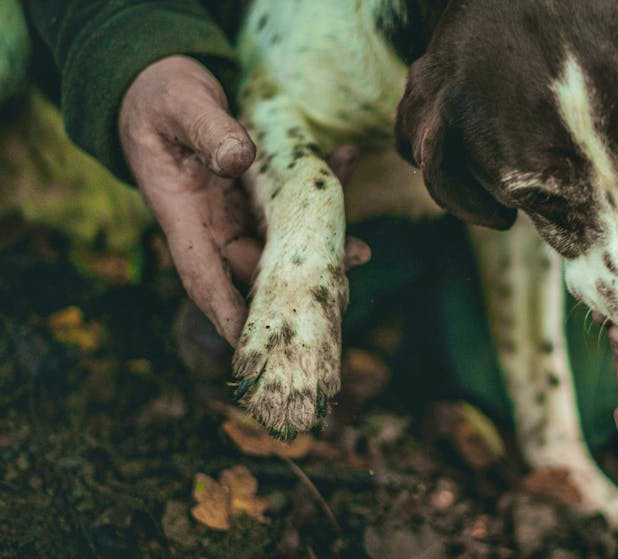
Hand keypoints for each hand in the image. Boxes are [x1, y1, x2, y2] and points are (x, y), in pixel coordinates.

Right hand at [120, 56, 368, 345]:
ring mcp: (237, 211)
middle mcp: (212, 223)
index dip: (227, 311)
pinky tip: (345, 160)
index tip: (252, 343)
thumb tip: (237, 160)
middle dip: (295, 285)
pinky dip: (320, 187)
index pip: (203, 275)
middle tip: (340, 291)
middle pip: (255, 268)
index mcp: (182, 214)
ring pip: (282, 240)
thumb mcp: (181, 106)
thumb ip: (208, 131)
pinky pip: (293, 201)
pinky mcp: (258, 194)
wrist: (163, 86)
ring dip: (321, 243)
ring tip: (360, 249)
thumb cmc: (161, 97)